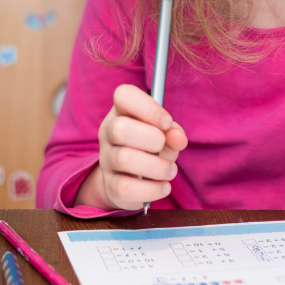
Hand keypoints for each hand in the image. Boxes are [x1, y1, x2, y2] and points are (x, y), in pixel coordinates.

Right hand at [75, 84, 188, 209]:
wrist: (133, 179)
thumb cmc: (152, 148)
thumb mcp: (166, 135)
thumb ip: (174, 133)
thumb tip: (178, 137)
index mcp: (122, 111)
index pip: (124, 95)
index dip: (148, 107)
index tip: (167, 122)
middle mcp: (108, 132)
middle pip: (120, 129)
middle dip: (151, 138)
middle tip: (163, 145)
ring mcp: (106, 159)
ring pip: (123, 158)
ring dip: (156, 166)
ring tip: (170, 170)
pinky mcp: (110, 186)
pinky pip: (125, 188)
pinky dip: (151, 189)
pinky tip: (163, 186)